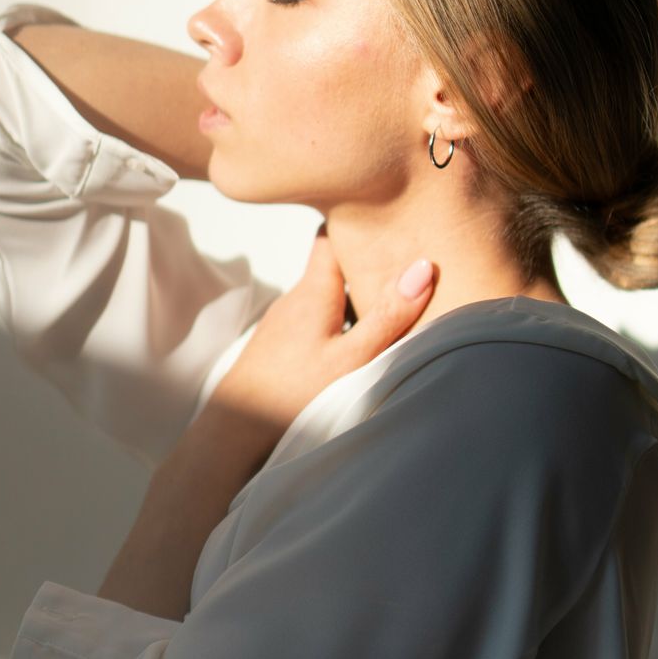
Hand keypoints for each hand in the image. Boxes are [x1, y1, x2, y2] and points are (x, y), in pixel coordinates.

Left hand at [206, 225, 436, 464]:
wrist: (234, 432)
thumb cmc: (292, 395)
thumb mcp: (353, 358)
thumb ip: (388, 315)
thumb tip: (423, 268)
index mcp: (313, 290)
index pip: (331, 234)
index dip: (358, 226)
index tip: (390, 228)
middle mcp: (296, 298)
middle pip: (333, 266)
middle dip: (365, 266)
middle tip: (402, 272)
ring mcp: (285, 321)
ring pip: (325, 295)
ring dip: (352, 299)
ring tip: (387, 310)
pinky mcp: (280, 344)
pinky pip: (315, 320)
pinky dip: (337, 322)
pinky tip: (354, 345)